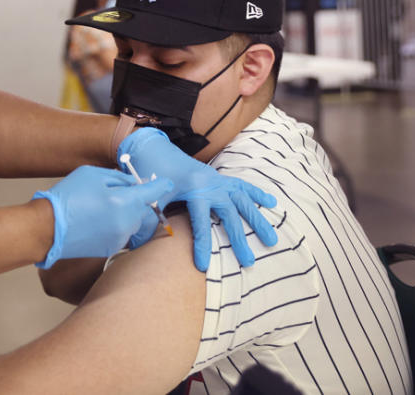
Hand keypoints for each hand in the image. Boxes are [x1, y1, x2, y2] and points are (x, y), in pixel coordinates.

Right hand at [33, 166, 174, 268]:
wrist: (47, 229)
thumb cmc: (67, 198)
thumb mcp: (93, 175)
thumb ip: (119, 178)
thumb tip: (135, 183)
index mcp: (124, 202)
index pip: (154, 192)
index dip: (161, 185)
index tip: (167, 182)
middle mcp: (127, 223)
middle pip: (143, 208)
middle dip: (136, 199)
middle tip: (117, 192)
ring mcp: (120, 238)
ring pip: (133, 222)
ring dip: (125, 213)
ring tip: (101, 207)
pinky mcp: (111, 249)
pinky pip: (122, 233)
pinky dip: (115, 226)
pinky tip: (96, 220)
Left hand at [119, 127, 277, 271]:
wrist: (155, 148)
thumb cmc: (152, 172)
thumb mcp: (152, 195)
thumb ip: (152, 217)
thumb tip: (142, 244)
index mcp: (194, 188)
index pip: (200, 222)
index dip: (202, 244)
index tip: (203, 266)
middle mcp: (211, 183)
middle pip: (229, 214)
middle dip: (239, 239)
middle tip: (249, 262)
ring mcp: (218, 179)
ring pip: (242, 201)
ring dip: (257, 220)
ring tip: (272, 239)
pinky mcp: (220, 177)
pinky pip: (242, 185)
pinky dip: (256, 193)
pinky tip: (272, 203)